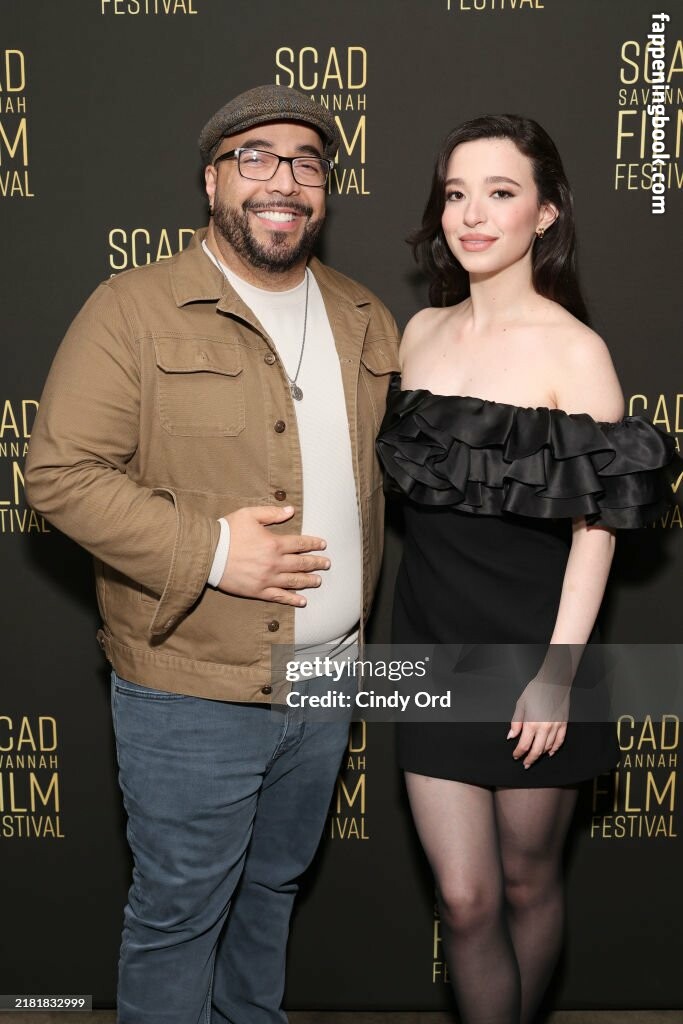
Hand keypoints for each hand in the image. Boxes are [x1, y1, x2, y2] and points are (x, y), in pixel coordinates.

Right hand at [218, 505, 328, 606]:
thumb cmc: (227, 532)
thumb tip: (291, 510)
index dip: (313, 544)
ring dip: (308, 581)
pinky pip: (279, 596)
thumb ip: (272, 513)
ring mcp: (267, 578)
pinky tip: (302, 601)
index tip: (322, 545)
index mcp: (274, 543)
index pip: (300, 544)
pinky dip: (292, 599)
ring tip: (318, 581)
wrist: (208, 554)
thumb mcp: (250, 515)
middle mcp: (274, 562)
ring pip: (294, 581)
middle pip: (301, 563)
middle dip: (316, 563)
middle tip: (326, 564)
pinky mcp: (258, 591)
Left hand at [508, 646, 576, 767]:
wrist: (554, 682)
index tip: (515, 756)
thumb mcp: (520, 704)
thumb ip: (516, 723)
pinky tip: (550, 752)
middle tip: (525, 764)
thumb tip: (511, 736)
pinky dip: (554, 749)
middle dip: (530, 759)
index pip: (524, 745)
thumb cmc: (536, 690)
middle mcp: (544, 728)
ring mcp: (556, 727)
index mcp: (532, 723)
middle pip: (536, 750)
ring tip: (534, 757)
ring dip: (541, 755)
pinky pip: (560, 741)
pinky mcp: (564, 724)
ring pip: (548, 748)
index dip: (519, 753)